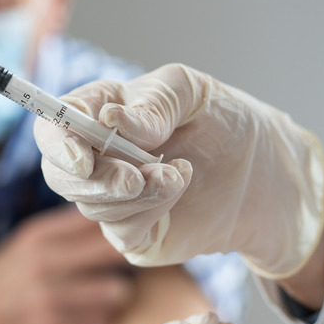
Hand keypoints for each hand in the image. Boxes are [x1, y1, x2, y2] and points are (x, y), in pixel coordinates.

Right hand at [0, 206, 132, 323]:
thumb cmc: (5, 278)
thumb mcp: (26, 243)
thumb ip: (67, 227)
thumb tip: (114, 209)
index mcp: (39, 233)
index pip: (98, 218)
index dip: (125, 222)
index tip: (139, 226)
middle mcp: (43, 260)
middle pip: (113, 251)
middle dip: (129, 257)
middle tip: (136, 258)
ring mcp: (48, 294)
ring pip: (116, 291)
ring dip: (115, 294)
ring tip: (105, 293)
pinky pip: (101, 320)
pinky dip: (99, 318)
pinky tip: (86, 314)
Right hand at [35, 63, 323, 278]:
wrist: (268, 174)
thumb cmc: (226, 122)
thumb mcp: (194, 92)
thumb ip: (153, 103)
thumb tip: (110, 121)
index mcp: (101, 111)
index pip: (56, 125)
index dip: (58, 141)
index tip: (83, 156)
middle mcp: (99, 155)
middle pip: (60, 173)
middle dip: (95, 180)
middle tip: (134, 178)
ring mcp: (114, 196)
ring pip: (91, 204)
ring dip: (135, 193)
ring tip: (177, 172)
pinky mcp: (134, 231)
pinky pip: (120, 230)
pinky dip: (149, 209)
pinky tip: (177, 186)